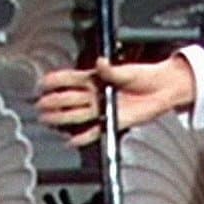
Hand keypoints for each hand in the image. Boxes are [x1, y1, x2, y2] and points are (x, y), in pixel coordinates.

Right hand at [36, 55, 197, 146]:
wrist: (164, 89)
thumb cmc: (147, 76)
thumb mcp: (129, 71)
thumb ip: (112, 71)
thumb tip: (100, 63)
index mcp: (98, 78)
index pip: (72, 79)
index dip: (56, 81)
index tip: (43, 84)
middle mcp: (97, 94)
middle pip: (70, 98)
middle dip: (54, 101)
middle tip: (39, 106)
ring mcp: (103, 108)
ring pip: (77, 114)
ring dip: (62, 118)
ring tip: (47, 120)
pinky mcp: (112, 121)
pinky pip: (94, 131)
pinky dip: (83, 136)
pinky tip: (71, 140)